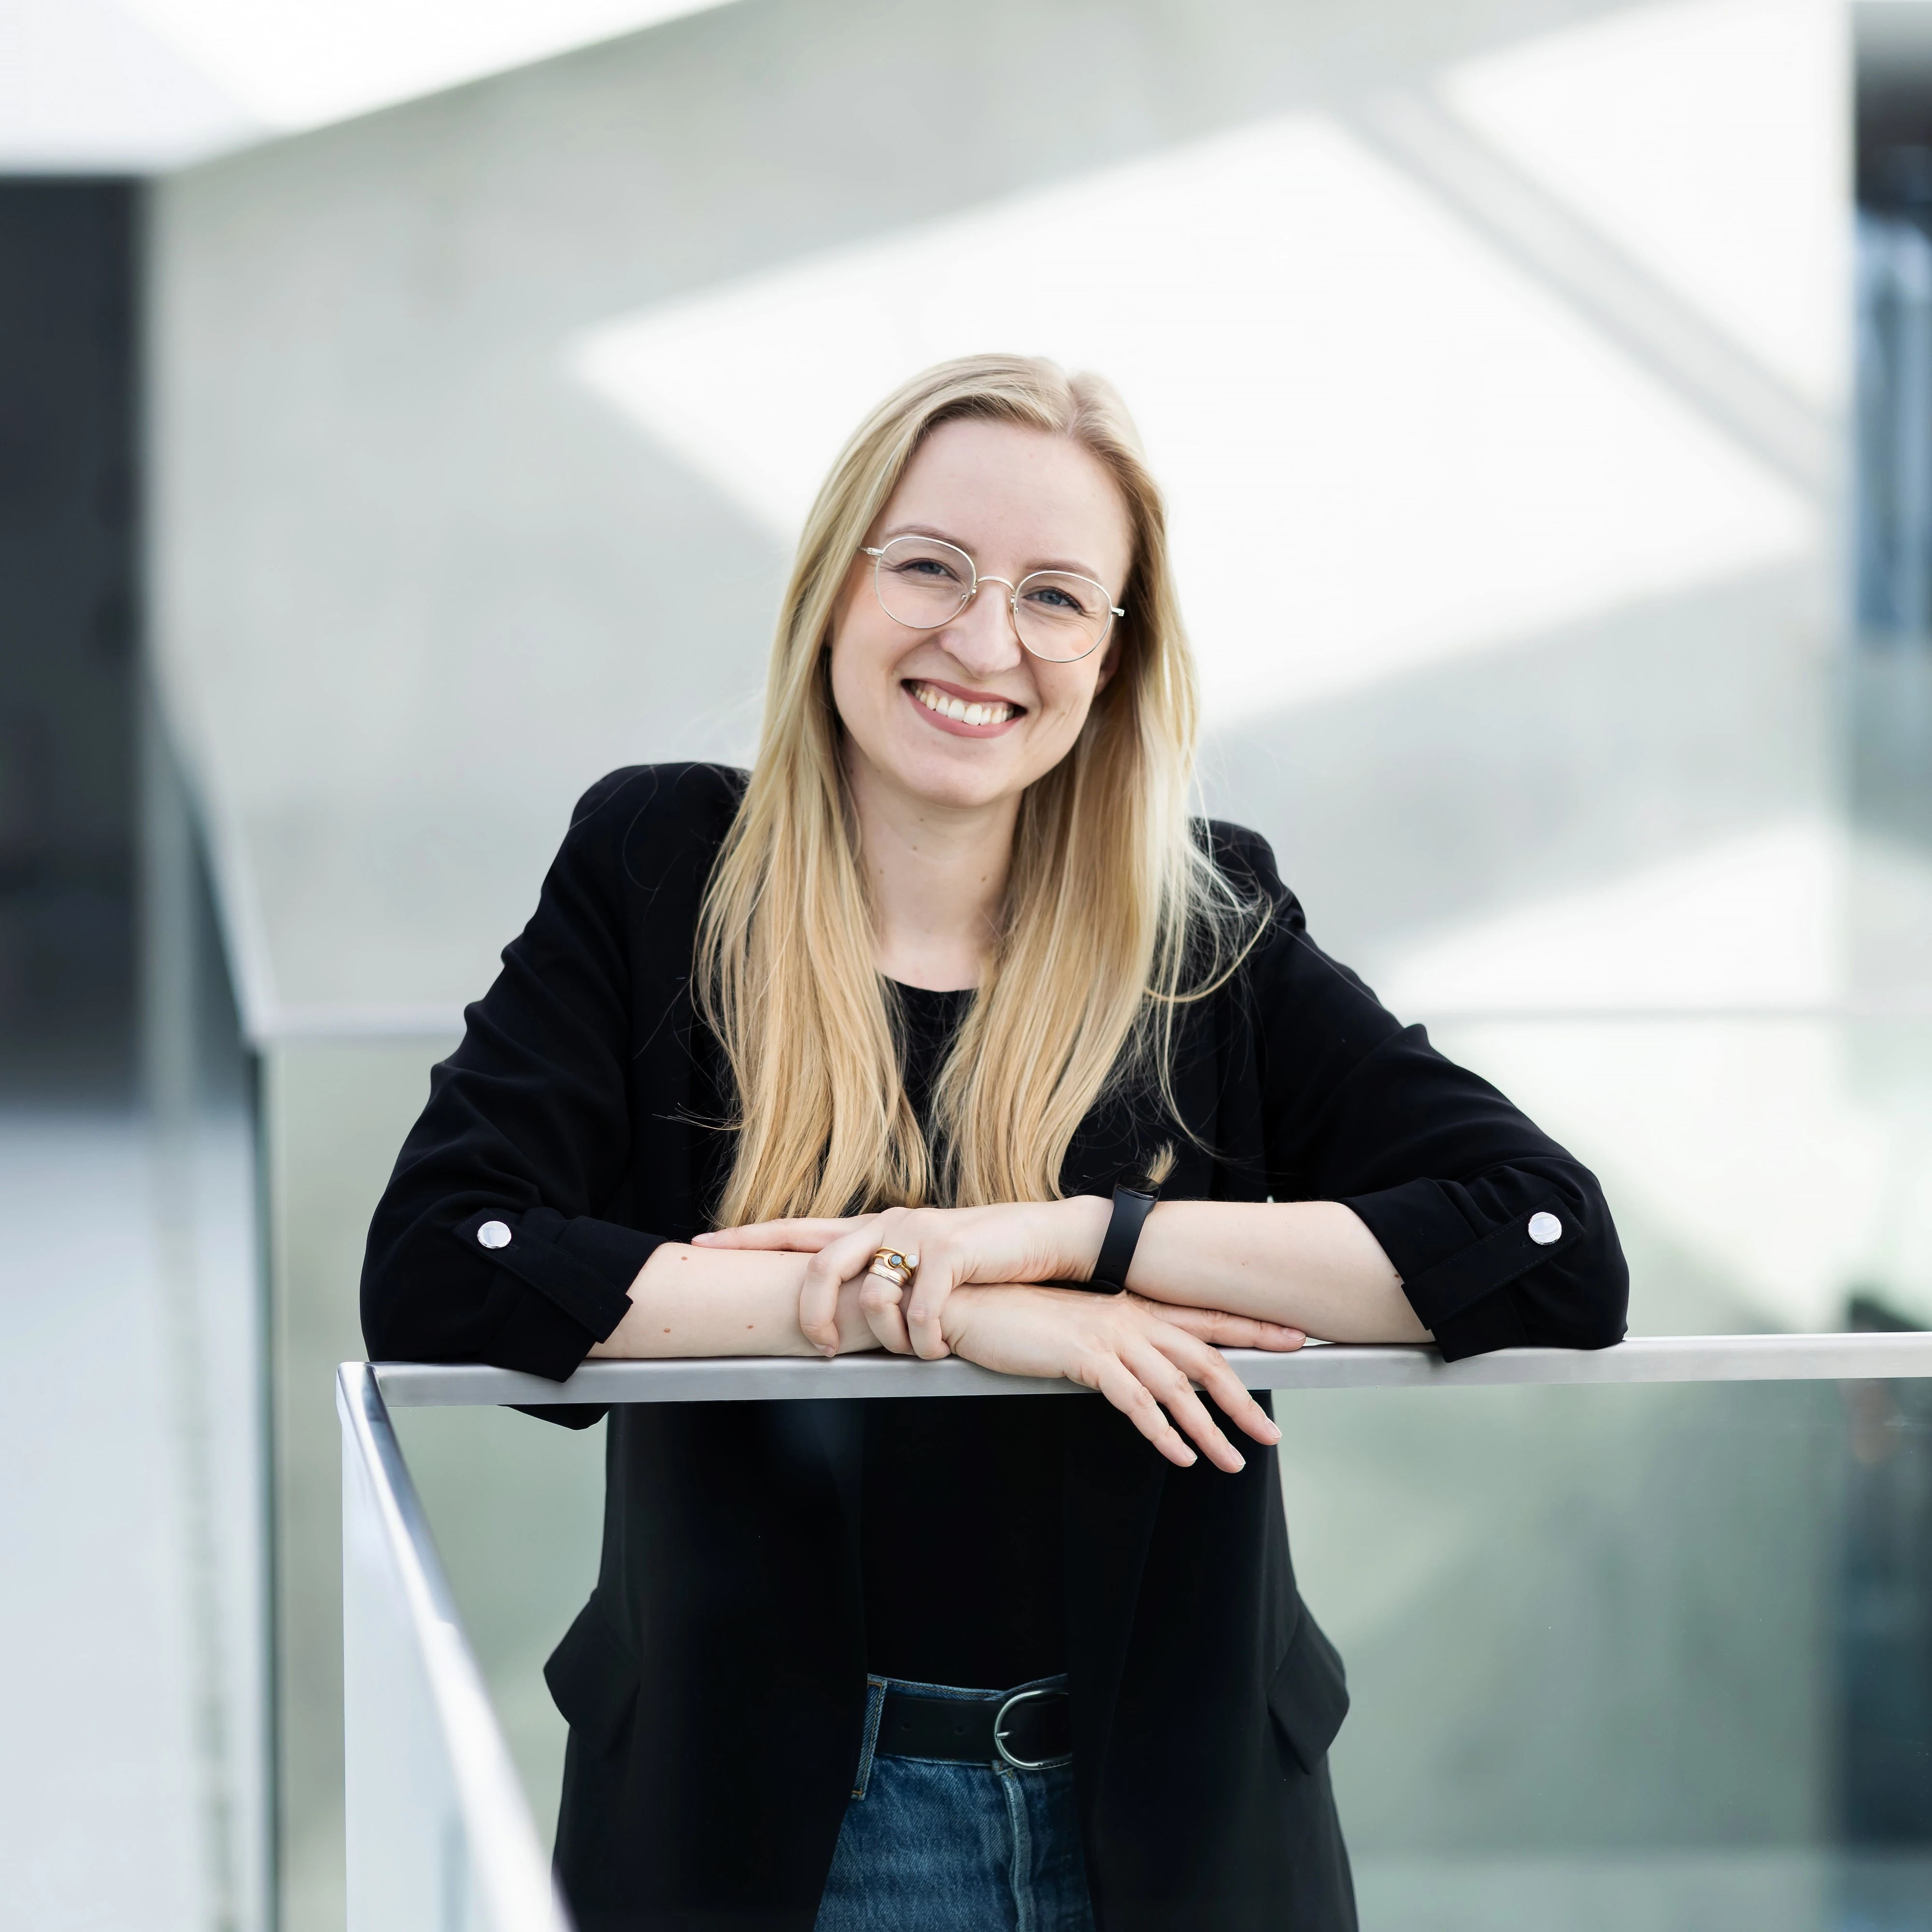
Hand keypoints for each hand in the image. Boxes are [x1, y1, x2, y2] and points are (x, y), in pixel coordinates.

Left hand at [696, 1200, 1108, 1358]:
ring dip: (888, 1340)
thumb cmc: (984, 1260)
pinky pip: (919, 1311)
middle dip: (812, 1316)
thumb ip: (886, 1276)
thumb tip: (851, 1312)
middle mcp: (888, 1222)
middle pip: (818, 1267)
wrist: (1047, 1237)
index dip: (747, 1239)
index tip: (702, 1247)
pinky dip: (926, 1342)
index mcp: (874, 1226)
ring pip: (870, 1295)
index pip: (796, 1230)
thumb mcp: (925, 1263)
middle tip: (826, 1351)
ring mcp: (918, 1233)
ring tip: (913, 1352)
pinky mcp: (951, 1251)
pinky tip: (940, 1349)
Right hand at [941, 1284, 1291, 1471]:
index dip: (1253, 1329)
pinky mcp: (1085, 1357)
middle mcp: (1131, 1318)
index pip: (1206, 1318)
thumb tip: (1147, 1372)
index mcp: (1135, 1309)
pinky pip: (1135, 1401)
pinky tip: (1180, 1456)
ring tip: (1233, 1462)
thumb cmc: (1024, 1319)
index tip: (1294, 1339)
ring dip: (1209, 1430)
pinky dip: (1162, 1432)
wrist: (976, 1304)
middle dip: (1244, 1398)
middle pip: (1205, 1357)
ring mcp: (1110, 1336)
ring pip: (1177, 1387)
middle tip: (1272, 1435)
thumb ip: (1119, 1345)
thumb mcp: (1084, 1329)